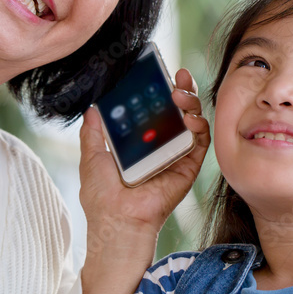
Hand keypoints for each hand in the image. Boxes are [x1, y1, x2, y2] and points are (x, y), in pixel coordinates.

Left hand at [78, 67, 210, 256]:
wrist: (117, 221)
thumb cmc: (102, 196)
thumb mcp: (91, 157)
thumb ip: (93, 132)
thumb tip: (93, 109)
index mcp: (139, 141)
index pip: (154, 108)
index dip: (159, 88)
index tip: (159, 72)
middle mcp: (161, 145)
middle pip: (178, 109)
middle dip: (182, 88)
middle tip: (179, 76)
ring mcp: (176, 155)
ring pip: (193, 121)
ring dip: (192, 102)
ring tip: (180, 94)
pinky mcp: (189, 167)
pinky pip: (201, 143)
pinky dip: (199, 127)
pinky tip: (190, 119)